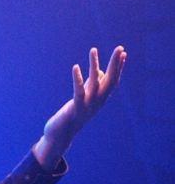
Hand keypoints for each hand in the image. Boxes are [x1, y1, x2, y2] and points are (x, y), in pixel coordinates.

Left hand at [34, 46, 126, 169]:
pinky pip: (79, 92)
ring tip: (93, 49)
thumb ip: (92, 84)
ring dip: (94, 65)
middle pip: (110, 80)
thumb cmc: (72, 114)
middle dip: (115, 63)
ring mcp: (88, 105)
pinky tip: (76, 67)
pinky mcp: (76, 108)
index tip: (123, 52)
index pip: (114, 80)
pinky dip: (78, 79)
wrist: (60, 135)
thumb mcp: (84, 97)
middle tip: (120, 47)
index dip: (118, 67)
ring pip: (95, 83)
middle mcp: (98, 102)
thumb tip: (100, 71)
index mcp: (101, 99)